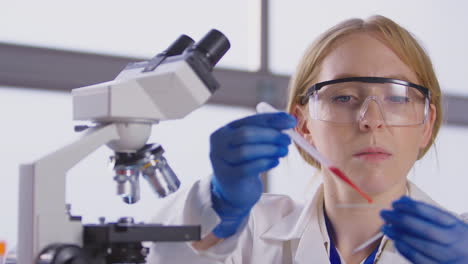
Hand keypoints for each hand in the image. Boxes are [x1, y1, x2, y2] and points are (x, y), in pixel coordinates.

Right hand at [209, 112, 295, 237]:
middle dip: (271, 135)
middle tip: (288, 140)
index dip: (271, 119)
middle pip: (246, 134)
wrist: (235, 190)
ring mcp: (219, 160)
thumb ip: (267, 132)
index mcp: (225, 130)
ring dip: (269, 150)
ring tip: (284, 151)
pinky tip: (275, 162)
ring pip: (245, 151)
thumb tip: (289, 121)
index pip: (250, 120)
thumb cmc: (246, 163)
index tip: (291, 121)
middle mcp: (218, 143)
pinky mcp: (226, 177)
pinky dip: (264, 163)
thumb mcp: (253, 145)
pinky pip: (246, 169)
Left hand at [381, 196, 467, 263]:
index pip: (431, 213)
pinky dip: (406, 250)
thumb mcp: (451, 224)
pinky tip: (396, 242)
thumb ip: (429, 214)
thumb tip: (403, 201)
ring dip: (400, 235)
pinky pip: (420, 260)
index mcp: (457, 226)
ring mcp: (450, 257)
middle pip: (424, 229)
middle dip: (401, 220)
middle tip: (384, 214)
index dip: (410, 207)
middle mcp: (455, 241)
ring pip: (421, 245)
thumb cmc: (458, 240)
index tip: (395, 204)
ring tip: (386, 228)